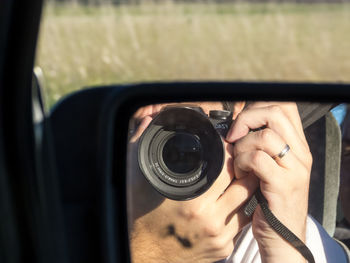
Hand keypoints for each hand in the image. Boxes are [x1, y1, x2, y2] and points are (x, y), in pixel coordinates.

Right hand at [127, 104, 257, 262]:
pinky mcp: (223, 247)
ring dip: (246, 184)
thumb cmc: (140, 217)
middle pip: (243, 183)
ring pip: (248, 201)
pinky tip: (232, 195)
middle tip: (237, 156)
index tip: (227, 144)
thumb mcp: (136, 177)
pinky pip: (242, 220)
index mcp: (191, 201)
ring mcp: (220, 236)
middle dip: (242, 166)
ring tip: (238, 173)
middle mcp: (209, 219)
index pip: (226, 167)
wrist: (144, 254)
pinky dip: (240, 204)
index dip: (229, 151)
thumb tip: (149, 119)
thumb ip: (142, 143)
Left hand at [226, 102, 311, 262]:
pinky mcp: (284, 185)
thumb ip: (259, 145)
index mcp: (297, 146)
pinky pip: (257, 159)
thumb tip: (237, 122)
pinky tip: (240, 175)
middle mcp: (300, 154)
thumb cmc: (269, 200)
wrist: (283, 237)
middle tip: (234, 137)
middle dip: (246, 119)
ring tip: (238, 164)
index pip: (284, 107)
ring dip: (242, 147)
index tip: (241, 122)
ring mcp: (294, 169)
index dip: (258, 106)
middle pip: (275, 113)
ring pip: (264, 136)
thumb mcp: (268, 168)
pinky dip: (241, 163)